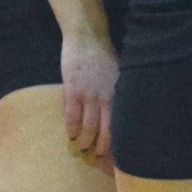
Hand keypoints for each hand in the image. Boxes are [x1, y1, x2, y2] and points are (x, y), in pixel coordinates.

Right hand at [59, 31, 118, 155]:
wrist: (87, 36)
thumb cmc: (104, 54)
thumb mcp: (118, 73)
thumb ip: (117, 91)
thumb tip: (118, 110)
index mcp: (119, 92)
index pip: (121, 122)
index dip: (118, 139)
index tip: (117, 150)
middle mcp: (106, 96)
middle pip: (106, 130)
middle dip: (102, 147)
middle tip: (98, 155)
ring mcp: (89, 95)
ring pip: (88, 127)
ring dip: (85, 141)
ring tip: (83, 147)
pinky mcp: (72, 91)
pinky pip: (71, 117)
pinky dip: (71, 129)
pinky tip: (71, 134)